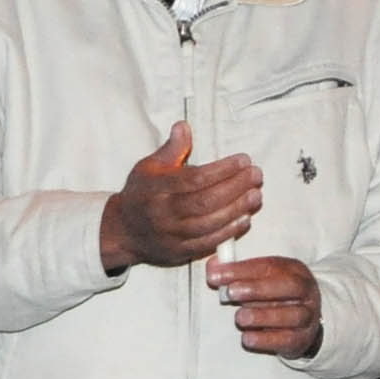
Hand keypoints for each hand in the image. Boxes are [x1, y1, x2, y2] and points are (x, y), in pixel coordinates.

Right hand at [98, 122, 262, 272]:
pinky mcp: (179, 252)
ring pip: (209, 224)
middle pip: (205, 201)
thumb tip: (184, 127)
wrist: (123, 230)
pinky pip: (207, 244)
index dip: (222, 169)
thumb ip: (170, 149)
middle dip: (236, 187)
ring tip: (255, 195)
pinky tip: (244, 219)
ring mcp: (171, 235)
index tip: (243, 160)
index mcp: (157, 188)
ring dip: (236, 209)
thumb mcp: (149, 167)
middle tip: (256, 175)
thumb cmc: (141, 195)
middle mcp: (163, 212)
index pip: (195, 178)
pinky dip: (228, 232)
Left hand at [209, 255, 323, 360]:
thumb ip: (237, 273)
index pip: (270, 266)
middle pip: (289, 286)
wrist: (301, 323)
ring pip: (292, 315)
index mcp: (295, 271)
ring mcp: (308, 316)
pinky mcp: (302, 339)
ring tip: (240, 317)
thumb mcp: (259, 279)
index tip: (217, 275)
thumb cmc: (274, 296)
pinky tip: (247, 337)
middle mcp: (307, 292)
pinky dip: (265, 340)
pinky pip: (287, 340)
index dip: (242, 269)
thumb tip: (213, 270)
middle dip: (257, 289)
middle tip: (230, 292)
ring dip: (263, 316)